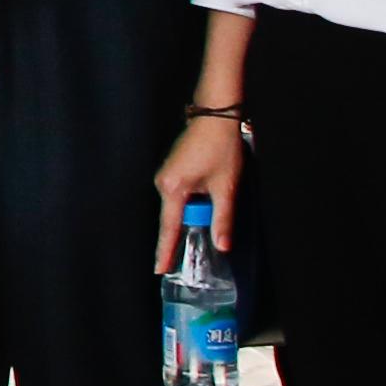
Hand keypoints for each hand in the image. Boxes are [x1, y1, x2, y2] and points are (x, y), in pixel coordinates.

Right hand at [156, 105, 242, 258]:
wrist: (216, 116)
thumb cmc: (220, 148)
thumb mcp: (226, 187)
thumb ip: (223, 218)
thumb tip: (222, 245)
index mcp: (173, 188)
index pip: (169, 227)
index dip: (166, 251)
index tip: (159, 270)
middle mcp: (163, 183)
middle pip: (173, 217)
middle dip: (186, 229)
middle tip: (196, 238)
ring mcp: (165, 175)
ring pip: (177, 206)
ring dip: (192, 213)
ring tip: (208, 210)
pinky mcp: (172, 170)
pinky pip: (179, 195)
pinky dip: (190, 203)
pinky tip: (204, 199)